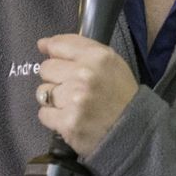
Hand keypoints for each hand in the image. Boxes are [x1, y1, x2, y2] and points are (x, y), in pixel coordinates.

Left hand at [34, 34, 137, 156]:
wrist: (133, 131)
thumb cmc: (121, 94)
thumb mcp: (110, 63)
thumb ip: (79, 49)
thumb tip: (42, 44)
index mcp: (97, 56)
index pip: (58, 45)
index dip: (52, 51)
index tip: (53, 58)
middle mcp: (85, 75)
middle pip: (46, 68)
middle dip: (55, 78)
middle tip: (72, 88)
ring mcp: (75, 100)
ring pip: (43, 92)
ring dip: (54, 99)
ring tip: (72, 104)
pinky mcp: (68, 122)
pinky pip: (44, 114)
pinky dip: (53, 117)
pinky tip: (69, 117)